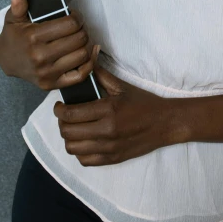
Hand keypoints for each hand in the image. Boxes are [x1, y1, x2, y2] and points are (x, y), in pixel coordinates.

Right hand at [0, 0, 99, 90]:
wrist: (6, 61)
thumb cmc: (15, 36)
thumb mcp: (13, 19)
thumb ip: (18, 7)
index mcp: (33, 38)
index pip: (70, 24)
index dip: (77, 17)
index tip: (74, 16)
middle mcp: (40, 57)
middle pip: (79, 39)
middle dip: (82, 29)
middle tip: (78, 26)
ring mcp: (47, 73)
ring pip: (82, 55)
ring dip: (86, 44)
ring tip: (80, 37)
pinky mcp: (52, 84)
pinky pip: (80, 76)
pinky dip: (90, 63)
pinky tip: (91, 52)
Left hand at [53, 63, 174, 166]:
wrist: (164, 123)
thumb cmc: (143, 102)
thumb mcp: (122, 86)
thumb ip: (101, 75)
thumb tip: (85, 61)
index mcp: (108, 110)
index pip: (71, 114)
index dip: (58, 110)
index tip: (58, 105)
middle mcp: (106, 131)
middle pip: (68, 133)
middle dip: (61, 123)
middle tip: (64, 115)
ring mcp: (109, 148)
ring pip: (73, 149)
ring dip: (68, 138)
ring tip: (73, 128)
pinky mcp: (112, 159)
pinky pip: (84, 160)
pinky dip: (79, 151)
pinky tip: (83, 141)